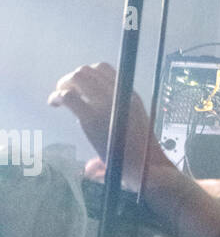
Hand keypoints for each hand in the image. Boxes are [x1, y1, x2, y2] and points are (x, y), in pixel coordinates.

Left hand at [48, 62, 167, 192]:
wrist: (148, 167)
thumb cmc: (142, 154)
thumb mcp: (135, 125)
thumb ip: (117, 116)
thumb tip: (92, 125)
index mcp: (129, 94)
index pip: (104, 69)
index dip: (87, 75)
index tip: (81, 87)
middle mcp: (118, 94)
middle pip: (87, 70)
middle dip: (71, 79)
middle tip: (64, 92)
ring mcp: (106, 104)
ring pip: (77, 77)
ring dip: (63, 84)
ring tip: (58, 98)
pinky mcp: (92, 118)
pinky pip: (68, 96)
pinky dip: (57, 97)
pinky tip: (54, 104)